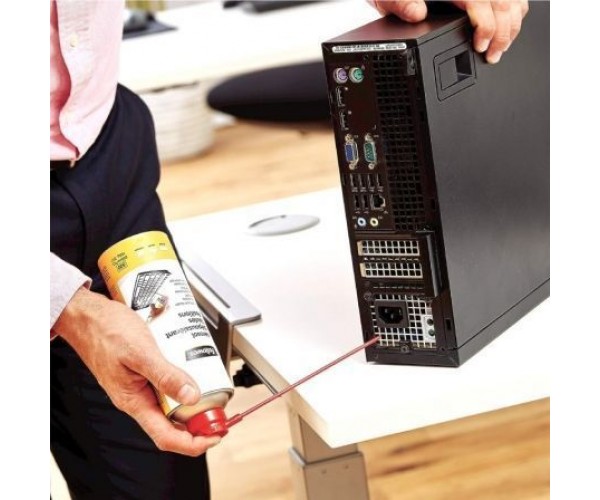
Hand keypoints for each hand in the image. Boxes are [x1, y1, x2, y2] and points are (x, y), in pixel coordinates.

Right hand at [54, 286, 221, 455]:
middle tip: (221, 410)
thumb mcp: (140, 352)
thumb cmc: (106, 330)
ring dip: (192, 398)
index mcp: (134, 401)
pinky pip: (166, 384)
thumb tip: (192, 396)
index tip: (216, 435)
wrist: (88, 316)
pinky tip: (192, 367)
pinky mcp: (143, 373)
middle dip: (199, 419)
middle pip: (172, 422)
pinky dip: (182, 380)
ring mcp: (140, 386)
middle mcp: (137, 398)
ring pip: (171, 402)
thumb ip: (165, 375)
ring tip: (211, 387)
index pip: (166, 436)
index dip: (193, 443)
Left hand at [372, 0, 528, 63]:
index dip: (486, 26)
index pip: (480, 2)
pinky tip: (507, 28)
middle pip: (502, 2)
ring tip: (501, 46)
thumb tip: (416, 13)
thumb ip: (401, 4)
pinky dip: (514, 11)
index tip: (481, 47)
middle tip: (493, 56)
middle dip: (503, 32)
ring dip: (511, 23)